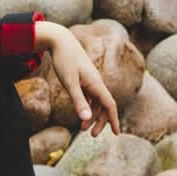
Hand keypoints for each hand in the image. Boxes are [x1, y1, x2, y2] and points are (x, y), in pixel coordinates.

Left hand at [35, 21, 119, 136]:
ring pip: (96, 102)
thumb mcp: (69, 83)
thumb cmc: (64, 60)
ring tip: (81, 128)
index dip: (113, 119)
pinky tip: (80, 112)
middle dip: (100, 122)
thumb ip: (78, 101)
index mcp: (96, 84)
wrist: (60, 40)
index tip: (116, 134)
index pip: (110, 105)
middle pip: (104, 106)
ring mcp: (90, 81)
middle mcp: (96, 82)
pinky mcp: (83, 79)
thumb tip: (86, 119)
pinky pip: (90, 96)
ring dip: (92, 116)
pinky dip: (87, 106)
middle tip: (90, 135)